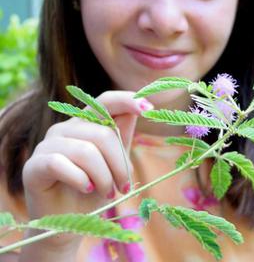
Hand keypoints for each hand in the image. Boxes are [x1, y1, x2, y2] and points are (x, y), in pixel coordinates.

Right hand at [22, 91, 151, 248]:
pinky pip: (61, 164)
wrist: (66, 223)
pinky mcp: (34, 165)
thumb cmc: (92, 190)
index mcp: (85, 123)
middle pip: (102, 134)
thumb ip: (121, 136)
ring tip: (108, 193)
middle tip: (124, 187)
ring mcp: (47, 145)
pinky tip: (87, 189)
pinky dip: (80, 180)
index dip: (127, 100)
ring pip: (86, 151)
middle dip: (119, 164)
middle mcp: (65, 128)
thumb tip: (139, 108)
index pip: (105, 101)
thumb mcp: (113, 162)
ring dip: (103, 177)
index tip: (149, 108)